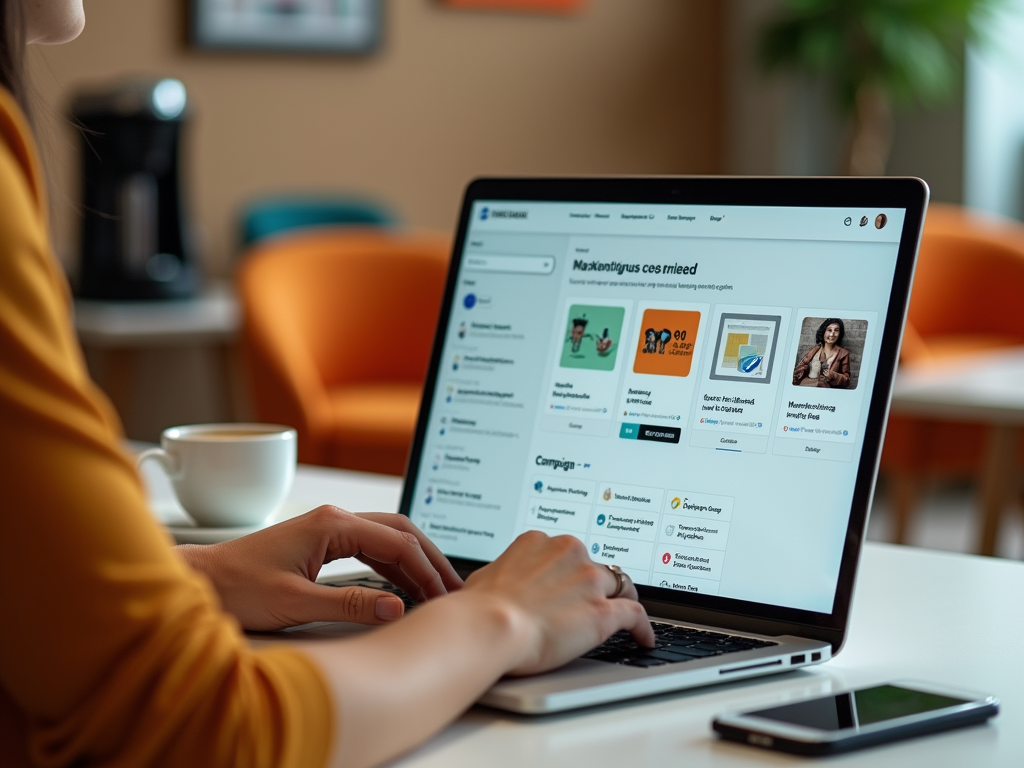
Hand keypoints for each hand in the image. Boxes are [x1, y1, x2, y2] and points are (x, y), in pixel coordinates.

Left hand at [176, 506, 462, 630]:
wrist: (200, 582)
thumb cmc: (237, 588)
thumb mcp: (295, 602)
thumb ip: (349, 604)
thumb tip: (396, 607)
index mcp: (331, 525)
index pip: (396, 543)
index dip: (425, 570)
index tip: (445, 595)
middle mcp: (333, 519)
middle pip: (399, 530)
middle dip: (430, 558)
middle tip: (454, 587)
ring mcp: (328, 528)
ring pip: (387, 537)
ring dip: (414, 561)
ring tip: (436, 588)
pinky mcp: (322, 541)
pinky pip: (370, 547)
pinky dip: (393, 564)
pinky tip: (403, 584)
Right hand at [461, 531, 653, 675]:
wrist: (491, 626)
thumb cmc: (480, 607)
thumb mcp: (485, 576)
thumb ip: (503, 574)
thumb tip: (500, 583)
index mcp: (540, 542)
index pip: (567, 553)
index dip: (571, 571)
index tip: (572, 582)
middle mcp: (569, 554)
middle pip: (595, 566)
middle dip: (596, 584)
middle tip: (594, 601)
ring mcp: (589, 581)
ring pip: (620, 585)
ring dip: (621, 599)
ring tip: (625, 613)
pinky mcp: (603, 611)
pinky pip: (634, 614)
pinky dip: (642, 626)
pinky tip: (643, 637)